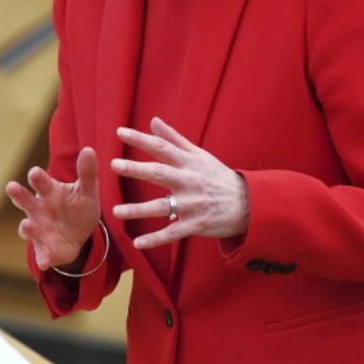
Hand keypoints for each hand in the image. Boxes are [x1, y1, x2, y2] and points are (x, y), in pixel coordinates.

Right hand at [6, 147, 100, 270]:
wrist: (81, 235)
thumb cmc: (78, 207)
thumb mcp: (87, 191)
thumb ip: (87, 173)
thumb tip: (89, 149)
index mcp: (49, 192)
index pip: (40, 181)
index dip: (36, 177)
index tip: (35, 173)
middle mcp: (38, 209)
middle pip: (24, 200)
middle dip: (18, 194)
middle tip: (11, 187)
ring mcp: (39, 230)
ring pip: (28, 228)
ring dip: (26, 227)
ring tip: (26, 225)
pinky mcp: (45, 249)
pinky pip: (42, 254)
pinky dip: (42, 258)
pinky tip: (44, 262)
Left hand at [111, 117, 248, 249]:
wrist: (249, 204)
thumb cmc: (218, 177)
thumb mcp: (199, 155)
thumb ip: (174, 139)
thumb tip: (153, 120)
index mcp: (189, 162)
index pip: (162, 147)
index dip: (141, 139)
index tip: (120, 132)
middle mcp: (189, 181)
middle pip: (159, 173)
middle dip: (136, 169)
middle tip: (114, 165)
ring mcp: (193, 204)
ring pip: (162, 206)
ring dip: (138, 209)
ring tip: (116, 211)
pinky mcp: (196, 225)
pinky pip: (173, 233)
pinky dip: (155, 239)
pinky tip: (137, 243)